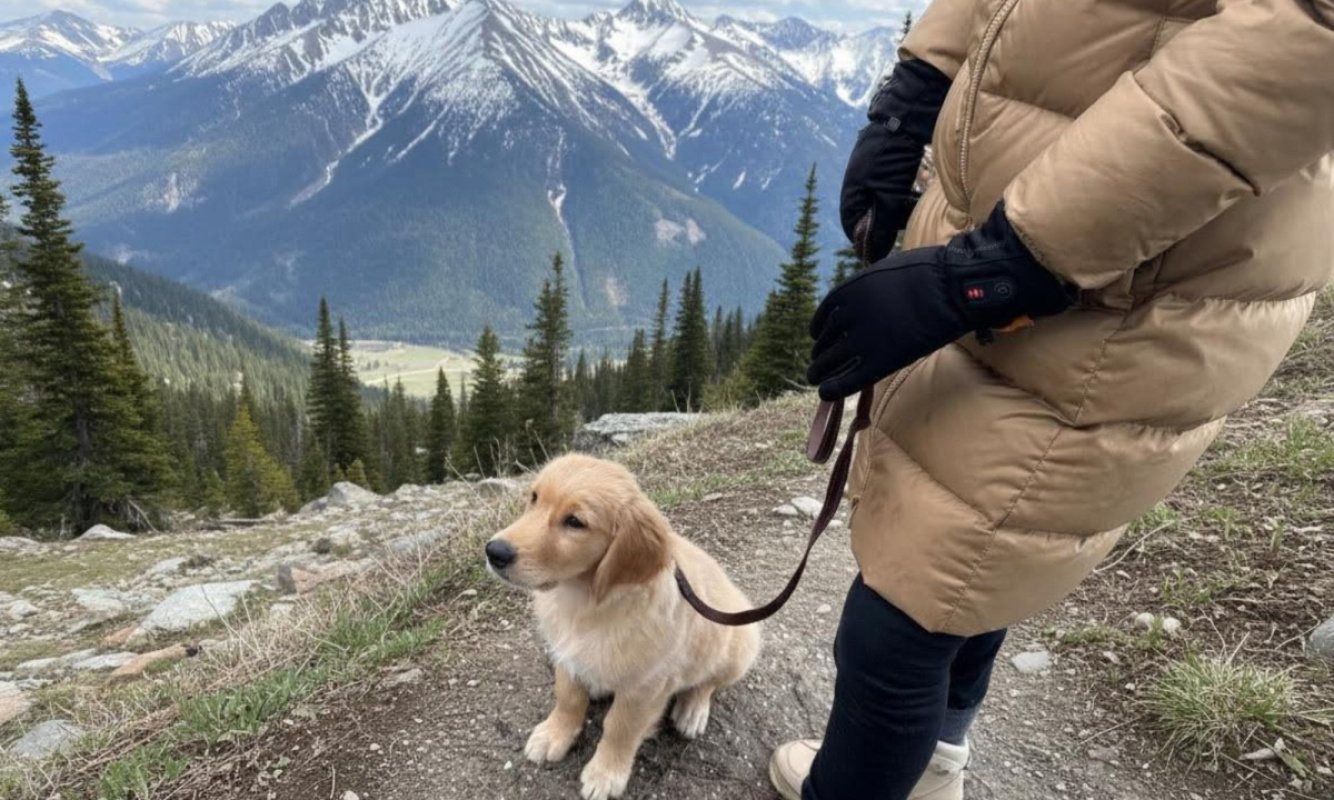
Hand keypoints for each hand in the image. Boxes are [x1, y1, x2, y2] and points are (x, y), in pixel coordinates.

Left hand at [808, 204, 1075, 401]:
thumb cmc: (928, 275)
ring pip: (831, 360)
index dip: (819, 329)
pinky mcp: (879, 361)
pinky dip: (833, 388)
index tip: (816, 337)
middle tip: (815, 363)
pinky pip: (847, 379)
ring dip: (820, 371)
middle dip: (819, 353)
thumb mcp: (886, 272)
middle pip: (825, 339)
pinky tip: (825, 393)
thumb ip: (869, 290)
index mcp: (849, 291)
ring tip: (816, 378)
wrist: (950, 288)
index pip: (825, 315)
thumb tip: (866, 302)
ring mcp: (863, 338)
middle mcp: (849, 315)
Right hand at [840, 59, 951, 263]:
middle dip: (885, 223)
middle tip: (903, 226)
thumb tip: (872, 253)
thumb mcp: (888, 196)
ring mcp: (872, 171)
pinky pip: (892, 187)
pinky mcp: (887, 162)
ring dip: (896, 208)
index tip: (882, 249)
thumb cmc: (893, 158)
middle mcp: (858, 182)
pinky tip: (916, 193)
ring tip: (912, 208)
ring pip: (882, 200)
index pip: (852, 226)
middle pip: (868, 214)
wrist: (906, 115)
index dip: (865, 240)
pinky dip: (902, 194)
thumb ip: (881, 226)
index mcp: (851, 191)